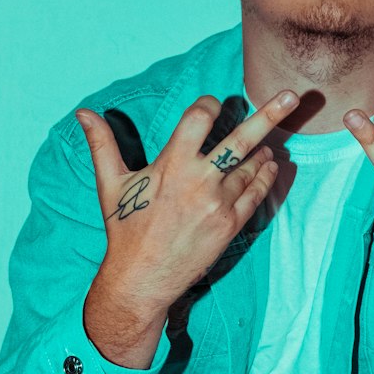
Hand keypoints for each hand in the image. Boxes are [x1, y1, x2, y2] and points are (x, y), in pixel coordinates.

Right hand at [76, 90, 297, 312]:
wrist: (142, 278)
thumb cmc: (125, 228)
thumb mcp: (111, 184)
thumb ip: (102, 145)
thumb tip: (83, 113)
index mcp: (171, 164)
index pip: (200, 118)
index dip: (209, 105)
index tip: (212, 105)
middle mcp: (199, 180)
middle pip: (240, 139)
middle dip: (268, 114)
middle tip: (291, 95)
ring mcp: (218, 203)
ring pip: (251, 165)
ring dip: (262, 150)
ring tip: (269, 142)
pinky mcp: (230, 225)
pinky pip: (256, 193)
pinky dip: (265, 176)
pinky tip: (270, 165)